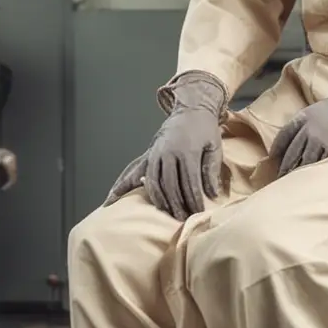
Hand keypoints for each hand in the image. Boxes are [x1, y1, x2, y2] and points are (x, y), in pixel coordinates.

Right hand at [105, 71, 226, 219]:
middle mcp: (168, 153)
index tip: (198, 212)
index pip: (189, 182)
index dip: (194, 199)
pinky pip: (133, 171)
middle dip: (177, 204)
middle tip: (183, 218)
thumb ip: (211, 170)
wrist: (190, 109)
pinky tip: (113, 199)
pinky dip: (123, 186)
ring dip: (159, 200)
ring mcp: (155, 153)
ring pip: (153, 182)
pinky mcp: (148, 154)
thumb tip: (212, 194)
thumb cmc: (204, 130)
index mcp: (186, 151)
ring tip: (166, 213)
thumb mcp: (214, 147)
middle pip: (170, 185)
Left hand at [270, 77, 327, 175]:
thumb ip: (302, 124)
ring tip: (292, 184)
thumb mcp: (314, 111)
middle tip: (279, 179)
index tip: (272, 160)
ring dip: (296, 174)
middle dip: (284, 167)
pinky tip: (309, 180)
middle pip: (291, 153)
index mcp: (301, 118)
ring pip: (303, 161)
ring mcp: (319, 140)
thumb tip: (291, 140)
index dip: (277, 149)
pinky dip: (313, 173)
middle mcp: (307, 129)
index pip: (283, 136)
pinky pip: (319, 164)